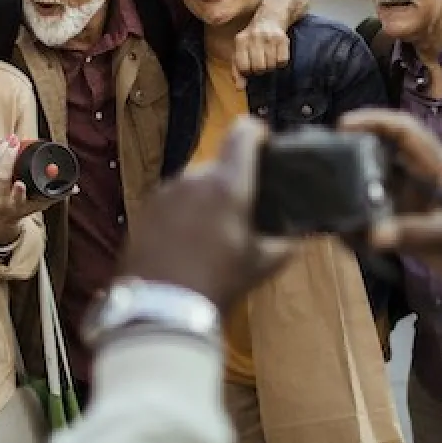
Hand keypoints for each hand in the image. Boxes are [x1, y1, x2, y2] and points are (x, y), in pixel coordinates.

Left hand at [0, 138, 59, 244]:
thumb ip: (56, 195)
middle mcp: (0, 202)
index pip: (17, 200)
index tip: (20, 184)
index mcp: (16, 207)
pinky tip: (1, 144)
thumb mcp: (39, 204)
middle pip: (2, 178)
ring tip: (9, 139)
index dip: (18, 192)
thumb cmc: (23, 208)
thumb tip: (76, 188)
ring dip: (0, 152)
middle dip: (7, 159)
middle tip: (15, 143)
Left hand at [119, 117, 296, 308]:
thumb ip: (284, 244)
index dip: (257, 134)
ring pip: (193, 184)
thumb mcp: (261, 266)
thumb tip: (297, 235)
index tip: (265, 145)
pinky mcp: (143, 209)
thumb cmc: (218, 283)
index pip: (243, 133)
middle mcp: (193, 177)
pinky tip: (184, 241)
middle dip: (231, 182)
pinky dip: (182, 212)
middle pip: (218, 165)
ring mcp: (164, 192)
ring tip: (209, 232)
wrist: (160, 308)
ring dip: (204, 198)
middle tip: (240, 211)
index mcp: (227, 183)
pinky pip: (171, 201)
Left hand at [232, 10, 290, 88]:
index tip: (250, 67)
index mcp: (241, 40)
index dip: (247, 71)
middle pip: (259, 67)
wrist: (270, 19)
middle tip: (261, 63)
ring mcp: (269, 37)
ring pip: (271, 65)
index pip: (243, 66)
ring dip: (271, 66)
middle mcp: (254, 37)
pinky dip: (280, 62)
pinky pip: (282, 61)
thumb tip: (239, 88)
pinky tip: (277, 55)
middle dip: (260, 69)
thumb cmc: (252, 40)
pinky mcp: (282, 39)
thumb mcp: (240, 51)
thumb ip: (237, 70)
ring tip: (268, 59)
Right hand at [339, 109, 441, 296]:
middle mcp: (424, 179)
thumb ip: (414, 233)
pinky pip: (381, 218)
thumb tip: (371, 235)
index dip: (374, 120)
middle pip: (385, 154)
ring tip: (325, 193)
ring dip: (355, 188)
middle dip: (355, 152)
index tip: (343, 125)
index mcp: (440, 167)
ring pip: (380, 186)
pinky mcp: (413, 228)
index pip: (405, 130)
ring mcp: (418, 204)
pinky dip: (362, 221)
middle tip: (323, 161)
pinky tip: (343, 228)